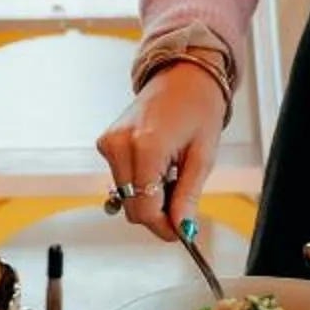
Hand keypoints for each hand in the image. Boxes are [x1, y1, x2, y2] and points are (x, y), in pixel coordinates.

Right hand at [95, 60, 229, 241]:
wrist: (183, 77)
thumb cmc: (198, 108)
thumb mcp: (203, 156)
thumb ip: (188, 196)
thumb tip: (182, 229)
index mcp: (146, 146)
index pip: (144, 209)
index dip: (164, 227)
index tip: (181, 232)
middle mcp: (120, 144)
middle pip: (132, 206)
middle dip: (157, 214)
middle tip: (182, 202)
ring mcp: (109, 143)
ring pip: (125, 196)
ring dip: (149, 198)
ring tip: (171, 176)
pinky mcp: (106, 143)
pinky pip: (121, 179)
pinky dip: (139, 183)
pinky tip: (157, 167)